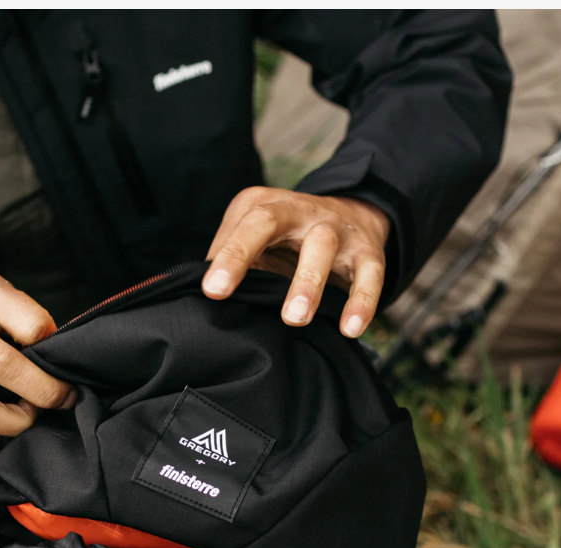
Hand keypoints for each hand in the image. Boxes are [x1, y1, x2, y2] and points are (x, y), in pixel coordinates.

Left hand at [202, 187, 389, 337]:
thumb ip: (224, 260)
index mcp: (263, 205)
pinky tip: (350, 329)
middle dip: (245, 255)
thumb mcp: (252, 240)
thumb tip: (190, 295)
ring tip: (295, 319)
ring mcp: (335, 228)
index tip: (211, 291)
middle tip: (225, 295)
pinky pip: (370, 274)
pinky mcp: (368, 251)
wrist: (352, 216)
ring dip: (307, 283)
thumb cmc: (285, 241)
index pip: (240, 226)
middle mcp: (298, 210)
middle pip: (269, 221)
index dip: (226, 257)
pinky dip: (362, 302)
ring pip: (321, 247)